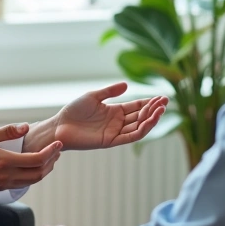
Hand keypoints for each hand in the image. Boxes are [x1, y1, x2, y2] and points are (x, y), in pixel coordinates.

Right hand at [0, 124, 61, 193]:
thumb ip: (7, 131)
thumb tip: (27, 126)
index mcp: (4, 162)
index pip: (36, 160)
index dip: (50, 152)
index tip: (58, 143)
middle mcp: (6, 176)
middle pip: (39, 173)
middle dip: (52, 161)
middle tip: (58, 150)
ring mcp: (4, 184)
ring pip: (33, 181)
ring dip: (45, 169)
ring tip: (51, 157)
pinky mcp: (1, 187)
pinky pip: (24, 183)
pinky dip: (34, 174)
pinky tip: (35, 164)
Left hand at [53, 82, 168, 150]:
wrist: (59, 126)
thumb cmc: (74, 111)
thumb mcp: (93, 96)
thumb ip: (110, 91)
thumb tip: (127, 84)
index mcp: (115, 111)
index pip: (137, 107)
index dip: (149, 103)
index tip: (162, 97)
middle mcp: (117, 122)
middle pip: (141, 116)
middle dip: (154, 109)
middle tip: (165, 101)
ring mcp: (115, 132)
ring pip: (139, 127)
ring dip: (151, 119)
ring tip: (161, 109)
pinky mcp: (110, 141)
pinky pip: (130, 137)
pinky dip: (141, 130)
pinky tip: (150, 121)